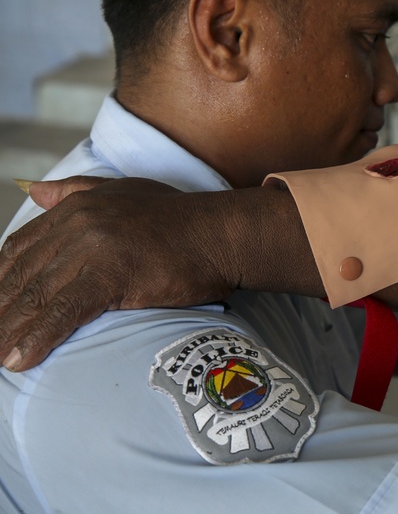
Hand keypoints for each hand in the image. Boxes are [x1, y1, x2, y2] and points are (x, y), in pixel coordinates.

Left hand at [0, 176, 236, 370]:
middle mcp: (78, 223)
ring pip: (37, 297)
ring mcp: (93, 247)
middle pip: (21, 277)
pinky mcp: (112, 273)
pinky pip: (64, 312)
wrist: (223, 233)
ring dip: (9, 334)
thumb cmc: (182, 218)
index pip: (19, 249)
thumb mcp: (123, 191)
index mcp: (76, 206)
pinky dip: (38, 339)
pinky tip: (20, 360)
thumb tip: (32, 190)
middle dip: (0, 314)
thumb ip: (76, 190)